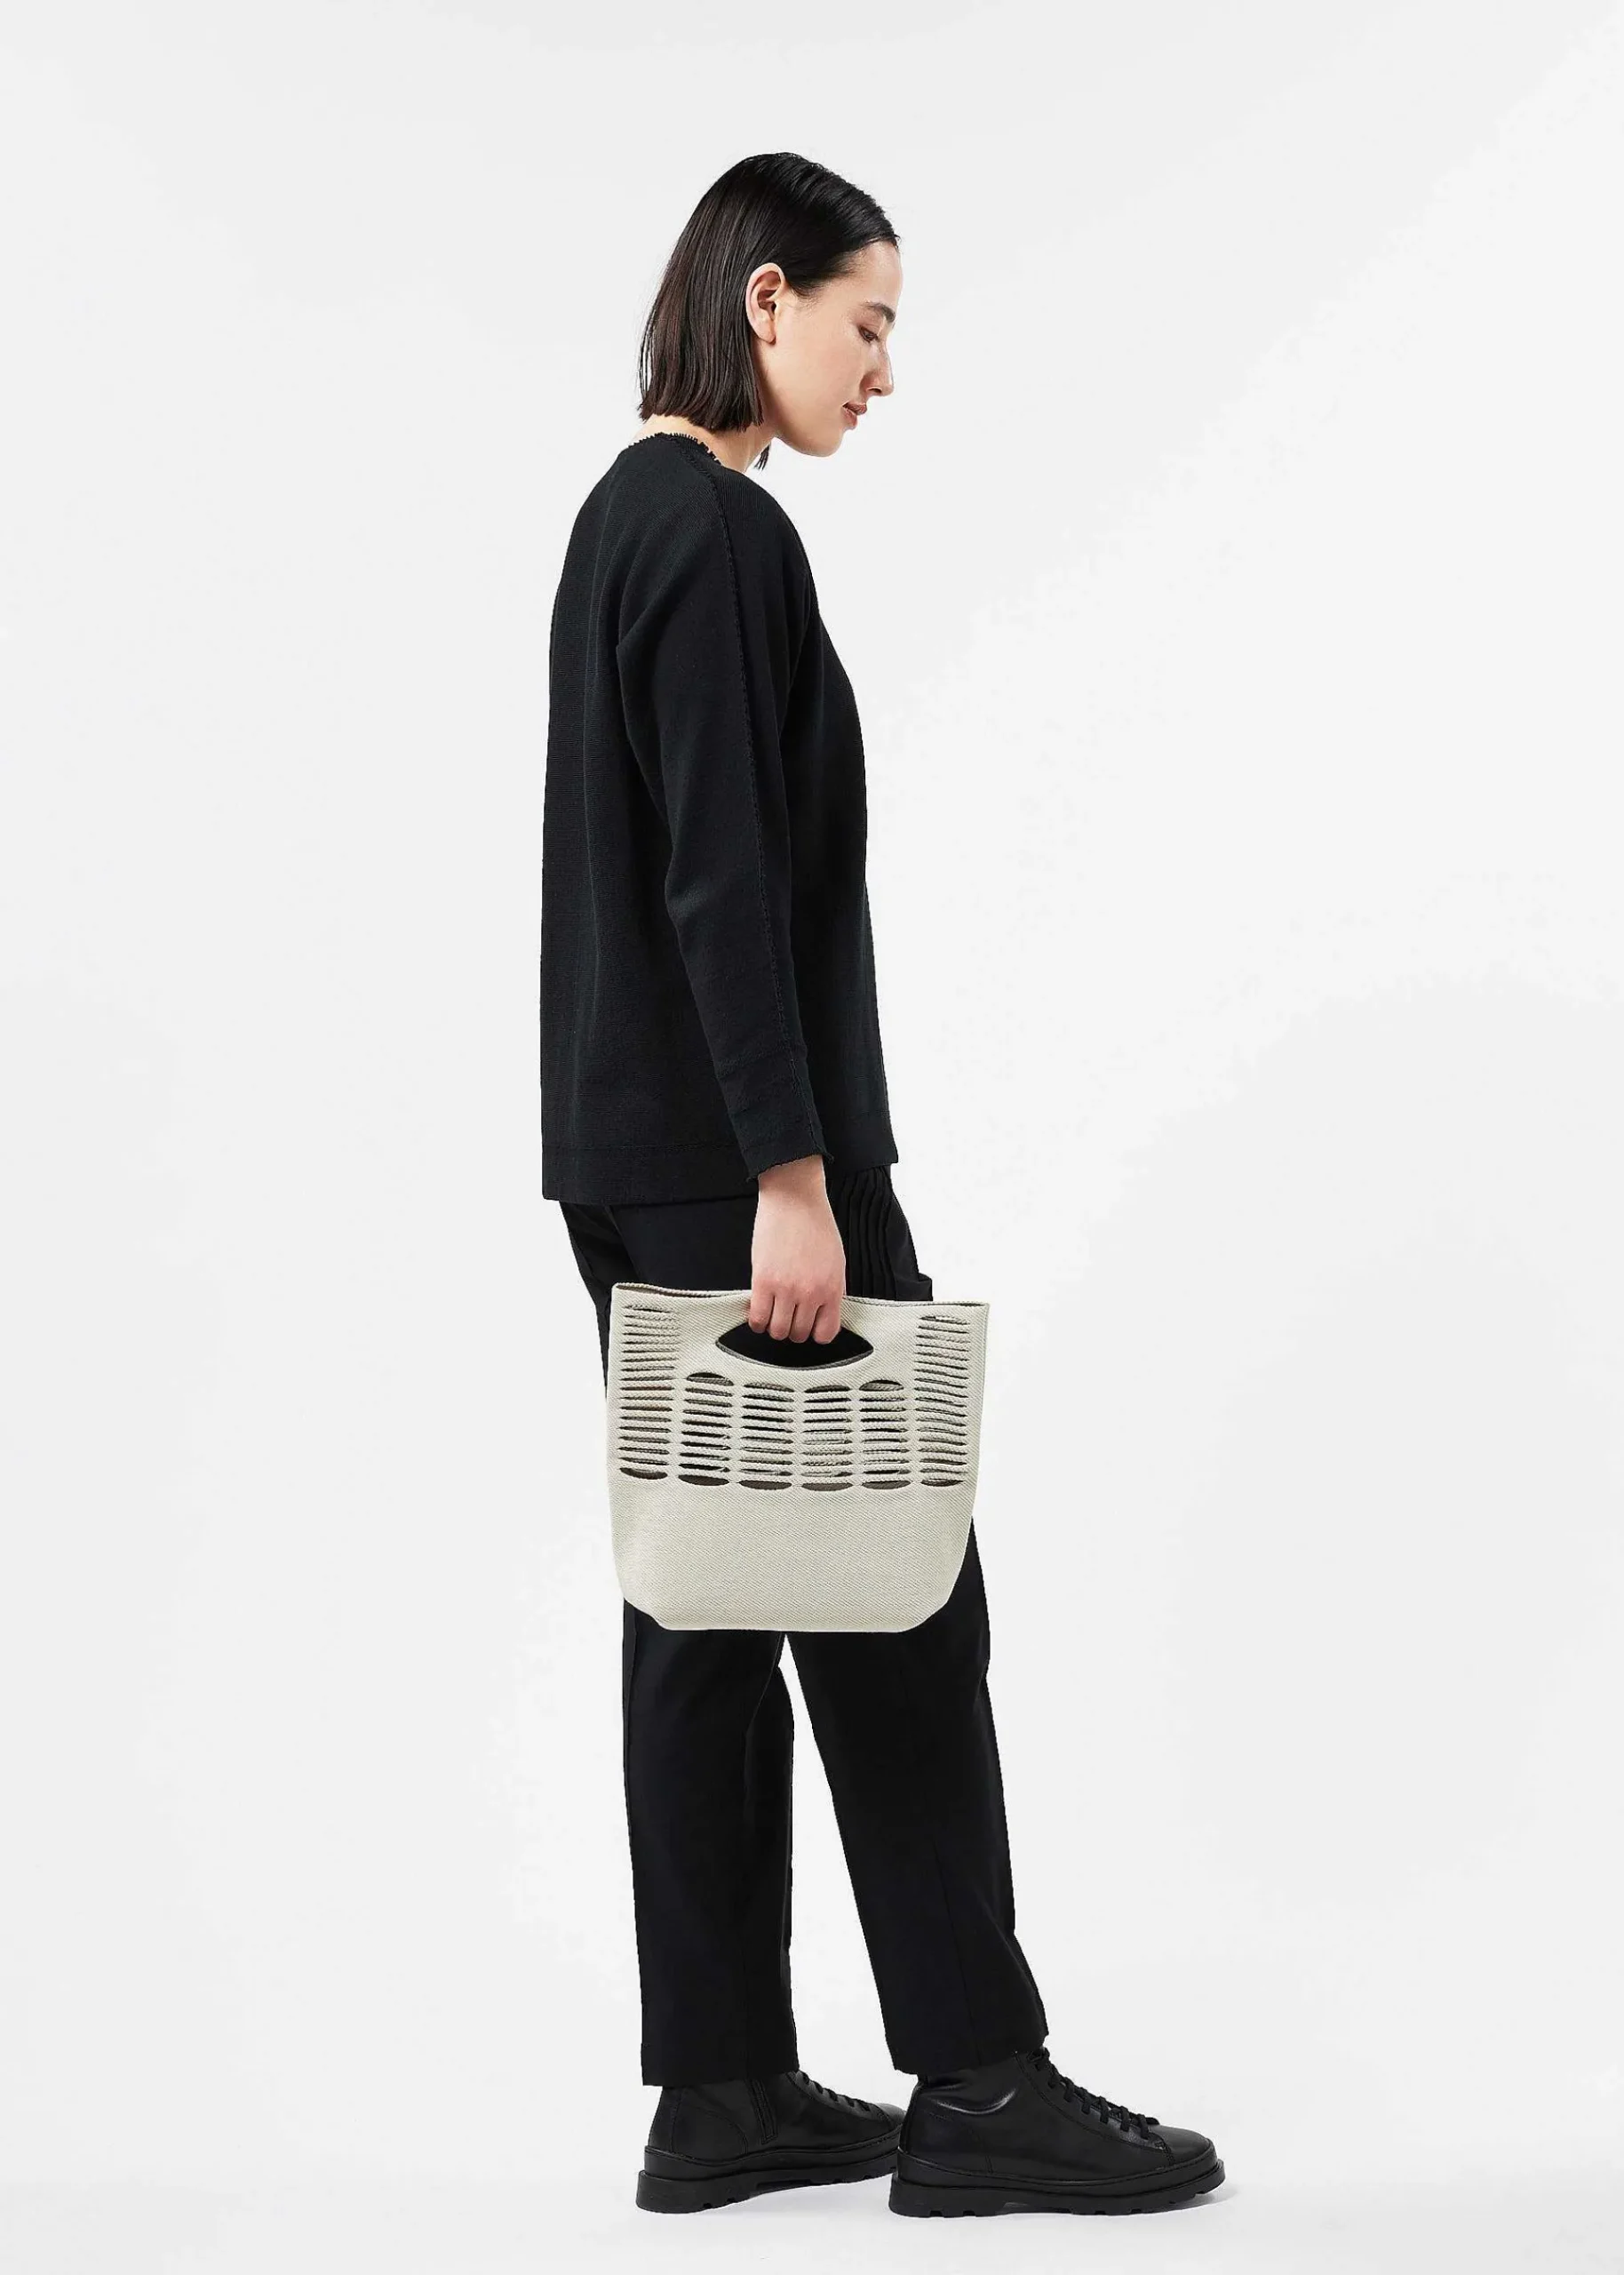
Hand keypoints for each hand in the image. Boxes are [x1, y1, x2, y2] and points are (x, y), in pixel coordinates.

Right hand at [750, 1156, 845, 1341]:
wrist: (794, 1198)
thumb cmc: (815, 1223)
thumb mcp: (836, 1261)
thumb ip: (830, 1290)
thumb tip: (820, 1313)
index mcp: (832, 1288)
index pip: (825, 1333)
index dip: (813, 1332)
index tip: (806, 1324)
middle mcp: (811, 1292)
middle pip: (798, 1334)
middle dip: (791, 1328)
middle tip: (786, 1315)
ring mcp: (786, 1289)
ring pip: (777, 1330)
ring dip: (773, 1325)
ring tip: (771, 1311)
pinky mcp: (763, 1281)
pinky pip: (757, 1318)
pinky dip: (756, 1320)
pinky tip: (758, 1308)